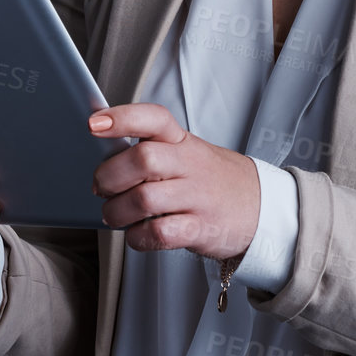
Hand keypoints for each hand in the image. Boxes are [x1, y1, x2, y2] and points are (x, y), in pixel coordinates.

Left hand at [88, 103, 260, 260]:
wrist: (261, 207)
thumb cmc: (209, 179)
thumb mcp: (186, 153)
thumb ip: (150, 152)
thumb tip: (100, 163)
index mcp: (181, 141)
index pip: (153, 118)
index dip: (121, 118)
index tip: (93, 124)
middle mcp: (189, 164)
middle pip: (143, 160)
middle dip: (109, 176)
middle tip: (100, 188)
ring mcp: (197, 197)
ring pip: (144, 199)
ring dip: (117, 211)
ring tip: (113, 215)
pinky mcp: (201, 229)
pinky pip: (159, 233)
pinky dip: (138, 237)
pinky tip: (137, 234)